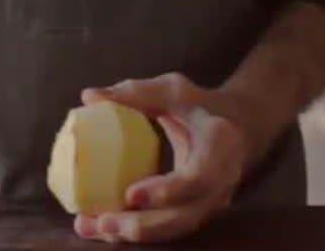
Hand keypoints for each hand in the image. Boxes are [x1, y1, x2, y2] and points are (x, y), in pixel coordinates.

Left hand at [73, 74, 263, 243]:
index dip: (167, 191)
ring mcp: (208, 205)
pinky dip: (129, 232)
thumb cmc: (200, 106)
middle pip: (183, 217)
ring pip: (171, 229)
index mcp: (221, 148)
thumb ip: (135, 93)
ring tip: (90, 227)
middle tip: (103, 222)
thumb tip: (89, 96)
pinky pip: (162, 229)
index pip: (199, 178)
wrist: (235, 129)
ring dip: (129, 234)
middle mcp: (220, 185)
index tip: (131, 194)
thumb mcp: (175, 90)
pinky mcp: (192, 214)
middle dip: (142, 225)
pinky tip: (96, 227)